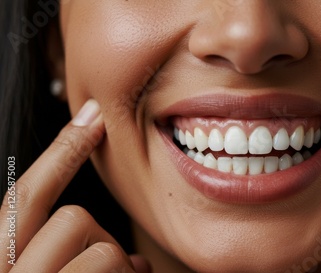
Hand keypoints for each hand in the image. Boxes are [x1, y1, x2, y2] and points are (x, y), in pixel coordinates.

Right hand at [0, 99, 150, 272]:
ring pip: (105, 251)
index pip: (24, 196)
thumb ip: (80, 260)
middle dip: (103, 243)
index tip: (94, 115)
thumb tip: (134, 256)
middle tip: (112, 271)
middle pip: (73, 220)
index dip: (61, 153)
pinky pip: (122, 267)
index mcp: (0, 261)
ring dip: (122, 268)